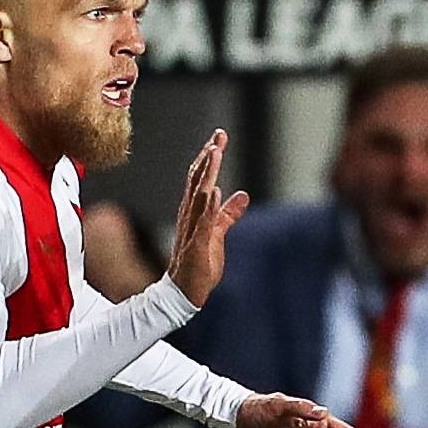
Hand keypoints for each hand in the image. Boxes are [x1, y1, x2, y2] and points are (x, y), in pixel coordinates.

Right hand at [165, 129, 251, 308]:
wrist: (185, 292)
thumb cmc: (199, 264)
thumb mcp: (218, 234)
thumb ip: (228, 214)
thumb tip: (242, 195)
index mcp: (194, 212)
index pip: (200, 179)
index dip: (209, 158)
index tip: (218, 137)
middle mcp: (190, 216)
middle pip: (197, 181)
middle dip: (208, 158)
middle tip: (218, 136)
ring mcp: (192, 230)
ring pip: (198, 196)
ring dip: (206, 174)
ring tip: (214, 153)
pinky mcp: (197, 246)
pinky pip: (202, 223)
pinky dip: (208, 207)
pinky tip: (213, 192)